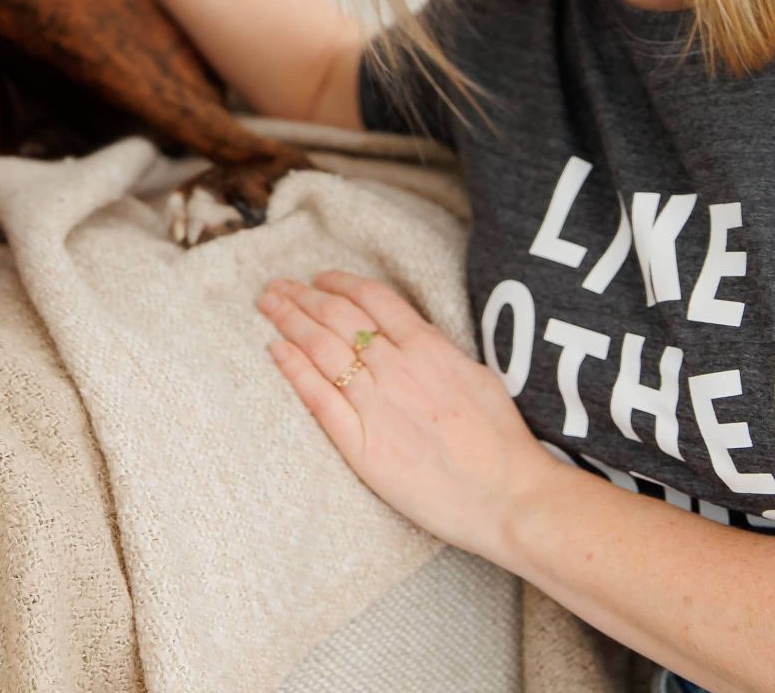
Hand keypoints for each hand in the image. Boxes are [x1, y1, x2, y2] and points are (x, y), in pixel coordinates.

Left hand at [256, 269, 556, 564]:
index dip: (339, 282)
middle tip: (276, 286)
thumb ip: (439, 353)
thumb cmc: (501, 443)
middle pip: (337, 316)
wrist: (506, 497)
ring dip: (289, 321)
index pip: (372, 298)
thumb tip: (415, 337)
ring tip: (267, 305)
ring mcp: (376, 405)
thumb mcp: (477, 377)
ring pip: (321, 349)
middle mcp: (397, 368)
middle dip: (302, 296)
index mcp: (429, 348)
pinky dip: (293, 369)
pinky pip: (317, 397)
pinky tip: (275, 350)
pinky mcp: (360, 444)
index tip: (319, 278)